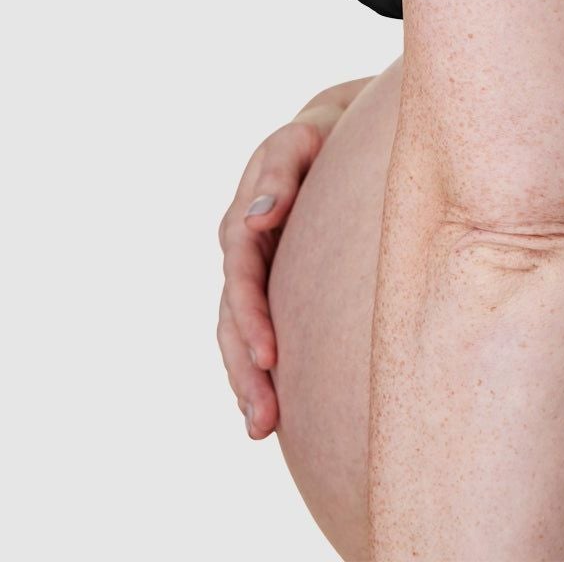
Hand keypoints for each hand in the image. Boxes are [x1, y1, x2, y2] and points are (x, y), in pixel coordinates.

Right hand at [217, 78, 372, 438]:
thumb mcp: (297, 143)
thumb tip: (260, 219)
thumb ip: (278, 176)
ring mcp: (254, 271)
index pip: (240, 275)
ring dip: (245, 382)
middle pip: (232, 319)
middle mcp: (242, 252)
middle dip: (243, 371)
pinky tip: (269, 407)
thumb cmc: (318, 135)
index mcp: (245, 220)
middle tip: (262, 421)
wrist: (332, 133)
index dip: (250, 317)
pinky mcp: (272, 284)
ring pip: (237, 335)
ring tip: (260, 429)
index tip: (270, 356)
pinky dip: (256, 369)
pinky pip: (256, 331)